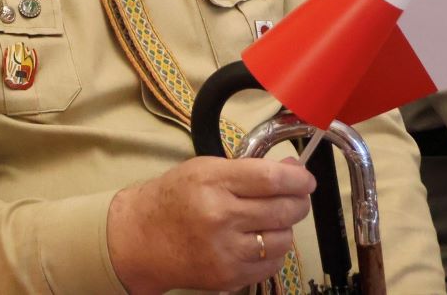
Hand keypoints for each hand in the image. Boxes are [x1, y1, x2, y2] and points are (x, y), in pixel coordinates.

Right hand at [107, 155, 314, 294]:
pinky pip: (271, 265)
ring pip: (283, 240)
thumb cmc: (172, 198)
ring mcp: (225, 250)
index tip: (305, 179)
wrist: (140, 239)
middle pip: (283, 210)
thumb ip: (249, 169)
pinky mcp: (228, 276)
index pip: (271, 179)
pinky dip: (273, 252)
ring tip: (272, 219)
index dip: (298, 179)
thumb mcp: (205, 169)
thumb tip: (292, 170)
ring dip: (285, 228)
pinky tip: (259, 240)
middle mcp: (220, 217)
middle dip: (299, 201)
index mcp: (213, 182)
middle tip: (297, 196)